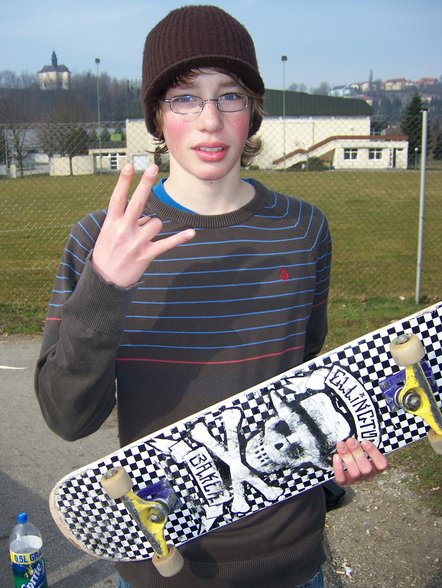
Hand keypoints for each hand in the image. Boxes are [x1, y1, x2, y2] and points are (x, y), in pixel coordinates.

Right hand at [91, 163, 194, 286]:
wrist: (105, 281)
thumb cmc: (107, 253)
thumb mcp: (108, 234)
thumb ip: (125, 221)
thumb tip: (146, 216)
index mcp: (112, 223)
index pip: (117, 197)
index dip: (123, 181)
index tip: (129, 165)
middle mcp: (123, 230)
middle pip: (137, 202)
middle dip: (145, 183)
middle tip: (152, 166)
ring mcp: (135, 243)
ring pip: (155, 223)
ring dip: (153, 228)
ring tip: (142, 239)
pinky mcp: (146, 255)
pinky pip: (167, 244)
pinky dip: (180, 238)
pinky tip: (191, 232)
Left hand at [332, 437, 387, 485]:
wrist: (341, 457)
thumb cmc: (354, 448)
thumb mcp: (361, 443)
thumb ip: (362, 438)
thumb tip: (362, 422)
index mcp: (375, 466)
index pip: (382, 464)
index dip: (374, 453)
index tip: (365, 441)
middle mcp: (368, 475)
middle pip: (367, 469)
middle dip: (358, 453)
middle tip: (350, 440)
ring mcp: (356, 480)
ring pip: (355, 473)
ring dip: (347, 457)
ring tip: (341, 445)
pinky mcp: (344, 482)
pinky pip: (342, 479)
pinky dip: (338, 468)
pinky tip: (336, 456)